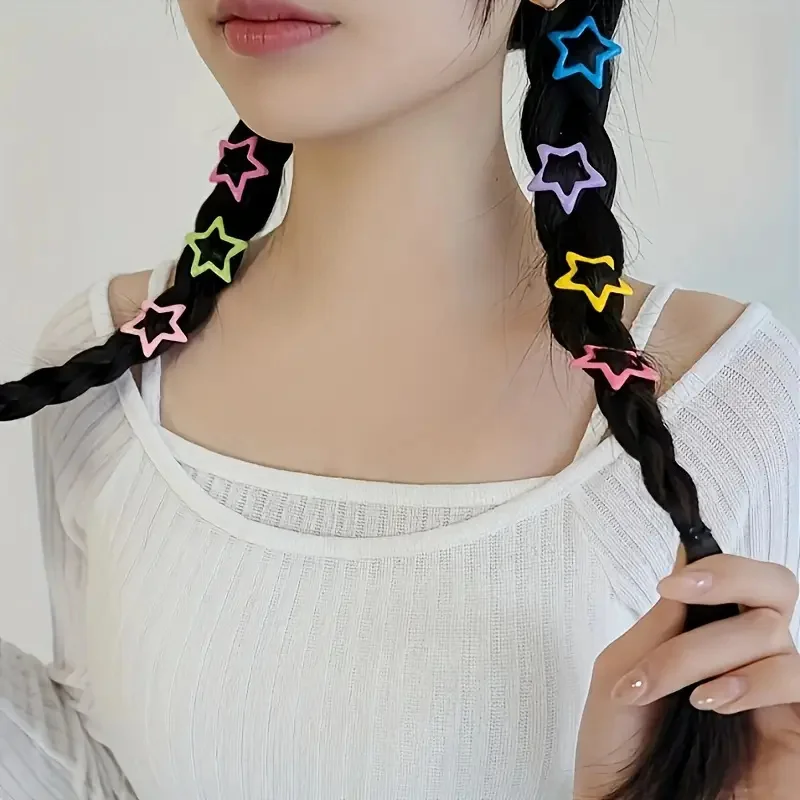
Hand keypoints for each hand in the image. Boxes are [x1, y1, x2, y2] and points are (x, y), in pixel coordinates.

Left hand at [574, 548, 799, 798]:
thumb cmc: (618, 749)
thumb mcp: (623, 672)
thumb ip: (660, 622)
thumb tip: (688, 555)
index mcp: (709, 639)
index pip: (740, 582)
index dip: (717, 565)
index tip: (670, 582)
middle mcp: (748, 660)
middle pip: (776, 587)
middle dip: (728, 576)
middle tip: (679, 590)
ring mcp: (775, 695)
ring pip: (770, 631)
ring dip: (701, 650)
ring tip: (663, 688)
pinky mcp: (795, 732)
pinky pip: (795, 679)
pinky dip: (748, 681)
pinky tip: (709, 704)